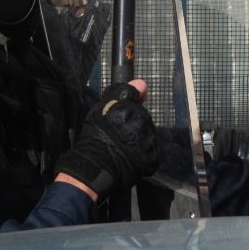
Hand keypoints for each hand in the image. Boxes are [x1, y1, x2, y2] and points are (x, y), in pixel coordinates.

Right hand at [56, 79, 157, 202]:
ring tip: (123, 146)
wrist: (95, 166)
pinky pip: (150, 152)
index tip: (117, 122)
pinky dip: (142, 153)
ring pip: (147, 136)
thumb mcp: (102, 108)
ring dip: (138, 139)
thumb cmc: (95, 136)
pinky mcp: (153, 159)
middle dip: (133, 126)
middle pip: (143, 121)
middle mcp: (144, 126)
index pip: (137, 107)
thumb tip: (142, 83)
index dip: (126, 114)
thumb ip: (123, 93)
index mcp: (132, 111)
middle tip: (117, 135)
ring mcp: (150, 143)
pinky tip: (129, 155)